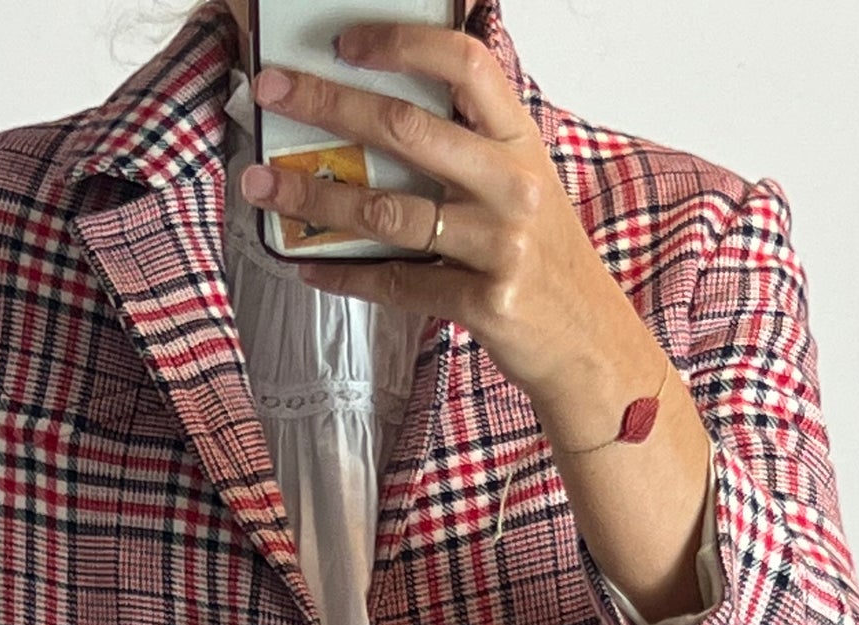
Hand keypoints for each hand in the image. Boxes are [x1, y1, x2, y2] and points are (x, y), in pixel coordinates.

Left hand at [242, 20, 644, 422]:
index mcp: (521, 144)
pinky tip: (309, 265)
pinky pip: (397, 284)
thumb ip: (474, 150)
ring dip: (315, 198)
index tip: (344, 43)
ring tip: (266, 188)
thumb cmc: (547, 265)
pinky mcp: (486, 303)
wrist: (592, 347)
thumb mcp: (526, 189)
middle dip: (327, 104)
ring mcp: (500, 246)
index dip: (401, 43)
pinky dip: (346, 275)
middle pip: (405, 127)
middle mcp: (513, 187)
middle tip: (272, 91)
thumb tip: (386, 119)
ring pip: (388, 212)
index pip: (464, 63)